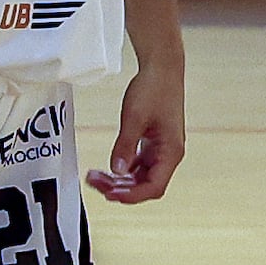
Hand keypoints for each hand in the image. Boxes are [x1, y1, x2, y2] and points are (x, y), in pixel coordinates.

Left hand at [89, 55, 183, 201]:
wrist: (161, 69)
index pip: (154, 187)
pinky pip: (138, 164)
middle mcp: (169, 155)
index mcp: (171, 152)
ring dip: (119, 180)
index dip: (132, 195)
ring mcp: (161, 149)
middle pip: (145, 184)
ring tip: (95, 177)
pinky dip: (122, 168)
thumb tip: (117, 170)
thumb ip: (125, 145)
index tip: (110, 195)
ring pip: (140, 176)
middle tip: (94, 183)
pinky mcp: (153, 142)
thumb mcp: (134, 117)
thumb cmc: (152, 90)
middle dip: (120, 188)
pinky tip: (106, 169)